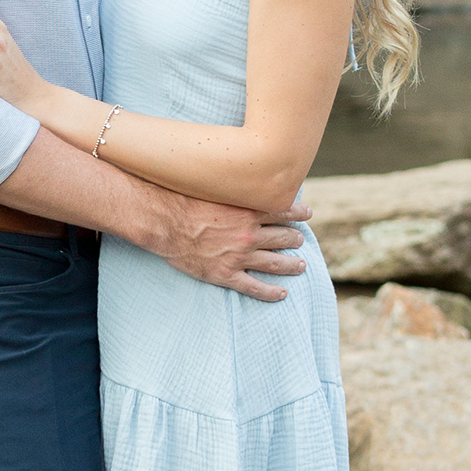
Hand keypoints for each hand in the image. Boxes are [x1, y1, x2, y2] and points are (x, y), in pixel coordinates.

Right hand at [147, 194, 311, 302]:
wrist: (163, 221)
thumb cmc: (184, 198)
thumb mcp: (215, 186)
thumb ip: (235, 187)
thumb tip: (247, 177)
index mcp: (248, 210)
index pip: (283, 211)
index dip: (299, 212)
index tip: (307, 213)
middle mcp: (249, 234)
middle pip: (283, 237)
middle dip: (295, 238)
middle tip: (301, 239)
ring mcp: (239, 256)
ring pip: (275, 263)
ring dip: (292, 264)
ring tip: (301, 265)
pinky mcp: (225, 274)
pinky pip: (254, 287)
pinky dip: (271, 292)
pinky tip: (282, 294)